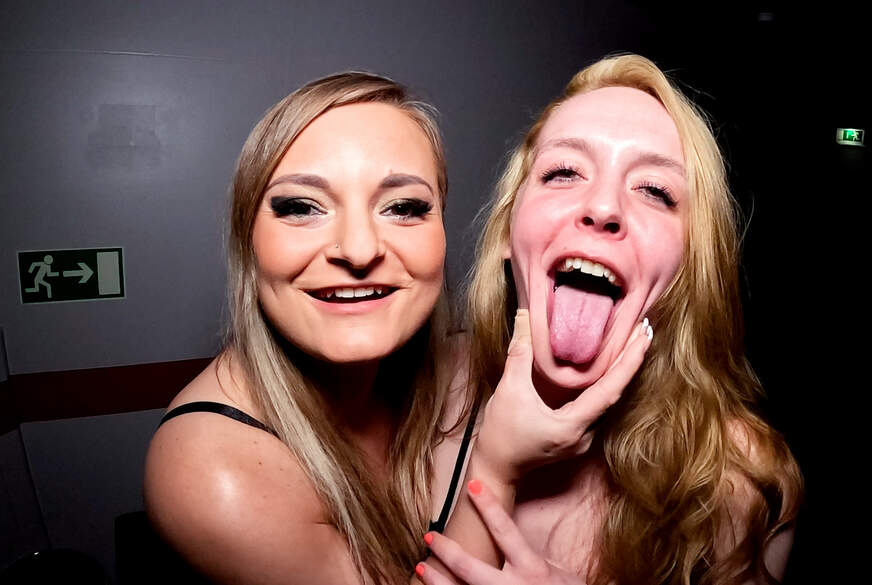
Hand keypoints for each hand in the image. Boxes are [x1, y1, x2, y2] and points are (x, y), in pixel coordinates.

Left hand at [416, 481, 584, 584]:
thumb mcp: (557, 571)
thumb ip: (532, 557)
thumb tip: (511, 537)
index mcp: (532, 570)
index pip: (505, 531)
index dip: (489, 506)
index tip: (473, 485)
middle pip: (470, 567)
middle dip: (447, 550)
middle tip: (430, 535)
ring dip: (437, 581)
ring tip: (422, 566)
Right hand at [475, 310, 651, 481]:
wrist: (495, 470)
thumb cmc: (501, 436)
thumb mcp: (509, 391)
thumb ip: (519, 354)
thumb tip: (524, 316)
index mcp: (574, 426)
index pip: (611, 389)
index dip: (630, 360)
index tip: (645, 335)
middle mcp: (585, 434)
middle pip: (616, 392)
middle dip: (631, 359)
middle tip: (644, 328)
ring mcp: (582, 438)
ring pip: (608, 400)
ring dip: (620, 371)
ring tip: (631, 342)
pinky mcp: (576, 436)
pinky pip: (597, 405)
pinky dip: (606, 383)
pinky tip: (608, 367)